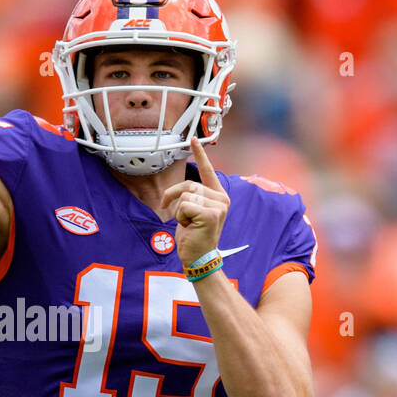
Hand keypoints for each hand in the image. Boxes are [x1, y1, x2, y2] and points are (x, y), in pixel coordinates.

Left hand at [161, 139, 229, 267]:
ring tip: (188, 224)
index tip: (195, 139)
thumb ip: (193, 197)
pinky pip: (185, 205)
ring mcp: (218, 206)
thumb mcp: (193, 212)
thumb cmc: (193, 236)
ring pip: (186, 195)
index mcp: (218, 196)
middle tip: (178, 216)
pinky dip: (180, 217)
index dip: (201, 155)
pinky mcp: (211, 214)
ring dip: (179, 211)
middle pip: (189, 185)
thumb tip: (184, 188)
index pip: (208, 171)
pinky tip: (189, 227)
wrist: (199, 258)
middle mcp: (222, 199)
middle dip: (175, 198)